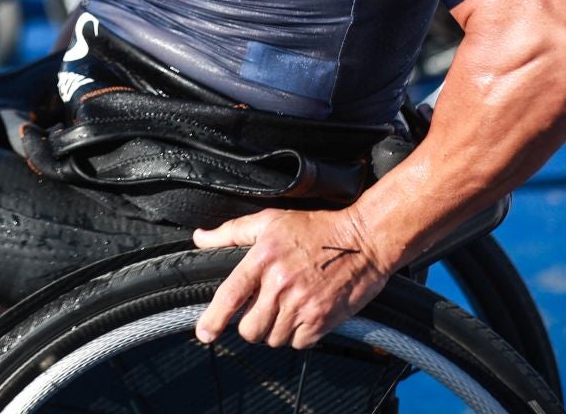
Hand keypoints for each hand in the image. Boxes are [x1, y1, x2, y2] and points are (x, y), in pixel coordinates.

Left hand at [192, 207, 393, 347]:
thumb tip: (201, 238)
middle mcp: (280, 284)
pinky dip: (298, 335)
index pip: (230, 295)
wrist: (364, 239)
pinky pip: (298, 343)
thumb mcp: (271, 221)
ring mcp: (302, 305)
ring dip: (275, 330)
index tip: (205, 333)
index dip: (213, 319)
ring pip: (273, 338)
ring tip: (285, 309)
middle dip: (250, 325)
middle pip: (249, 328)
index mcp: (263, 258)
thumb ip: (232, 232)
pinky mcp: (322, 320)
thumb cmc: (317, 228)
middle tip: (260, 312)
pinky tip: (303, 315)